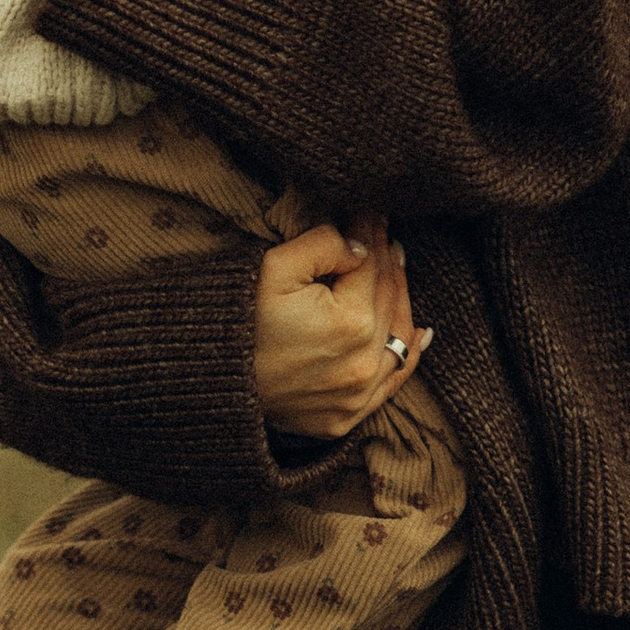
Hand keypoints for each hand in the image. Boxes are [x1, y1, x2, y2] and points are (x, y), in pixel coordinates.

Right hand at [252, 217, 432, 436]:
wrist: (210, 379)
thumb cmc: (239, 317)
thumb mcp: (275, 266)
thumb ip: (325, 244)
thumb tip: (361, 246)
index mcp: (351, 322)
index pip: (372, 265)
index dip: (372, 233)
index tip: (371, 212)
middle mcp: (363, 363)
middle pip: (390, 298)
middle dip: (387, 261)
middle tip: (384, 234)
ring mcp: (357, 395)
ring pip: (399, 337)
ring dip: (400, 300)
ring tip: (396, 268)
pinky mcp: (346, 417)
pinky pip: (392, 381)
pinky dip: (408, 355)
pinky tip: (420, 334)